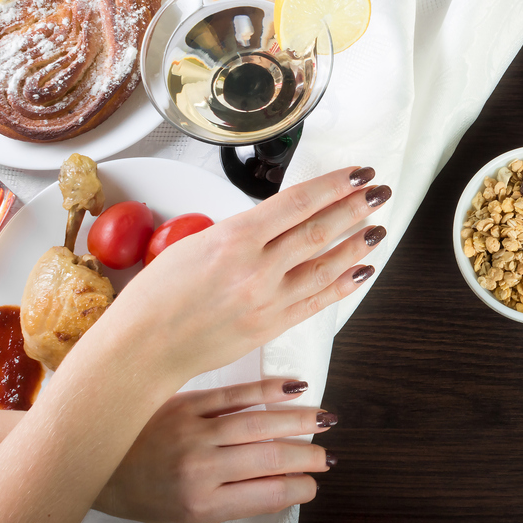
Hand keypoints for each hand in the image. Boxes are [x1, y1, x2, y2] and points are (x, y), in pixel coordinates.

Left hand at [93, 379, 333, 522]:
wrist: (95, 462)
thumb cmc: (144, 493)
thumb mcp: (188, 512)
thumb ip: (234, 500)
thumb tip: (283, 488)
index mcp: (202, 502)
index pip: (267, 494)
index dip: (299, 488)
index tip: (314, 485)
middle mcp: (201, 467)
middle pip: (270, 457)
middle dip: (308, 455)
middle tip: (328, 455)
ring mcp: (194, 431)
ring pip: (260, 422)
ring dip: (300, 420)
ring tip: (326, 420)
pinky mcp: (186, 402)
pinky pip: (236, 394)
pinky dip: (269, 390)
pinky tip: (295, 388)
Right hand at [97, 166, 388, 383]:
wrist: (143, 349)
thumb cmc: (157, 297)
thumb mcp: (193, 246)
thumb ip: (238, 234)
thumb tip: (270, 223)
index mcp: (233, 239)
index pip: (297, 202)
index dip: (334, 185)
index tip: (357, 173)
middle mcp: (256, 268)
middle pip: (319, 230)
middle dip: (355, 208)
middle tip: (380, 191)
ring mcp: (267, 300)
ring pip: (326, 265)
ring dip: (357, 244)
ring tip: (378, 227)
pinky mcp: (271, 327)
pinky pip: (317, 301)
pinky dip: (343, 284)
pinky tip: (361, 270)